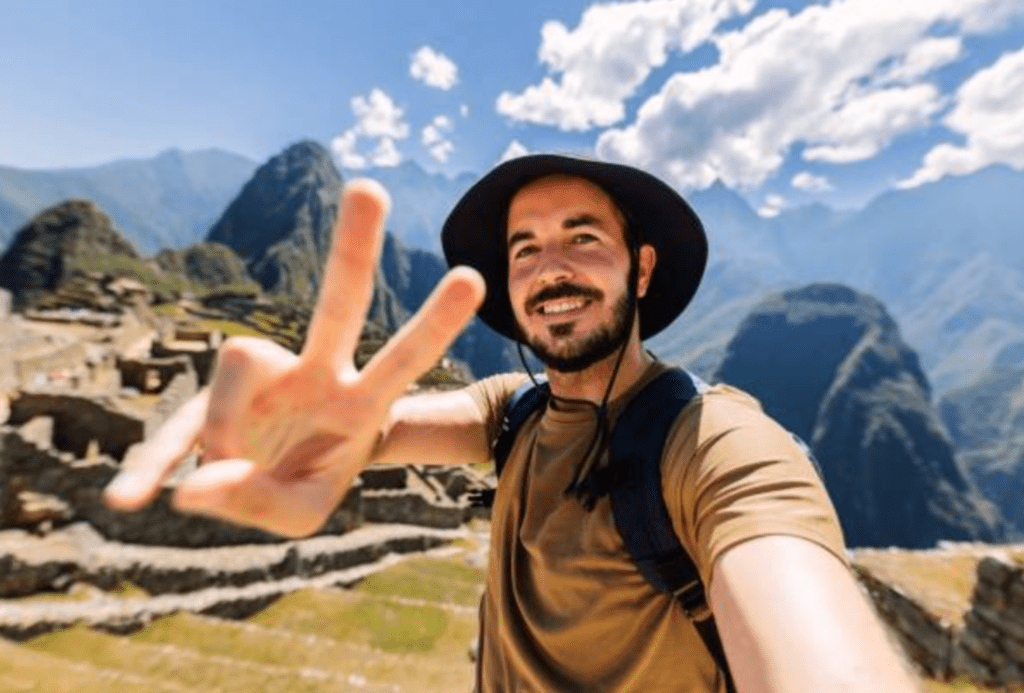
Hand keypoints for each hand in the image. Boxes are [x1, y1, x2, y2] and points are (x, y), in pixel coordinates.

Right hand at [103, 180, 485, 536]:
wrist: (261, 485)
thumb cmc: (300, 487)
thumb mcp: (299, 515)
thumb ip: (257, 501)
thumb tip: (192, 487)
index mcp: (358, 403)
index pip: (402, 360)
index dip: (433, 323)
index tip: (474, 278)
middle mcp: (313, 374)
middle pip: (338, 305)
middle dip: (354, 250)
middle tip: (371, 188)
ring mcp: (262, 378)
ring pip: (238, 361)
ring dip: (224, 429)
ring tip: (212, 486)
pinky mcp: (210, 398)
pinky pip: (177, 422)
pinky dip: (150, 464)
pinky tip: (126, 500)